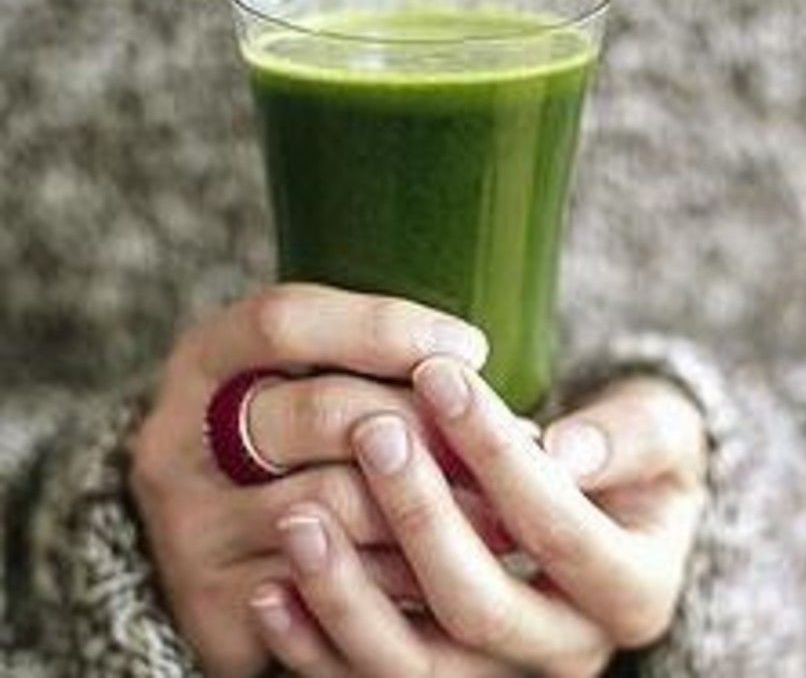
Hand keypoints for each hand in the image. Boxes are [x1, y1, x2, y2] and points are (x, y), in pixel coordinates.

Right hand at [130, 285, 490, 676]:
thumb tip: (474, 372)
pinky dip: (395, 577)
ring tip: (500, 507)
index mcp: (205, 361)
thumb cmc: (283, 442)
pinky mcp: (212, 600)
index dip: (384, 326)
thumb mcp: (296, 381)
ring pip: (332, 504)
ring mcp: (191, 525)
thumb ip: (364, 365)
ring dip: (430, 506)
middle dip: (428, 424)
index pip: (286, 319)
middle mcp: (178, 437)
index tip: (469, 346)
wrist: (212, 545)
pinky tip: (443, 569)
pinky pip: (325, 586)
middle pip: (322, 410)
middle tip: (512, 438)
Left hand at [252, 357, 704, 676]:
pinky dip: (316, 645)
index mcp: (632, 591)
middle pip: (480, 607)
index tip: (441, 375)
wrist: (613, 514)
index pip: (561, 531)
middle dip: (420, 515)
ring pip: (414, 666)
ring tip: (298, 517)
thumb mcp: (659, 435)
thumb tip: (566, 451)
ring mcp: (499, 674)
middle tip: (371, 431)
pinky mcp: (444, 676)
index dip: (498, 455)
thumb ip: (628, 439)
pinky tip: (269, 590)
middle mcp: (567, 650)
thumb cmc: (634, 459)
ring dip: (348, 595)